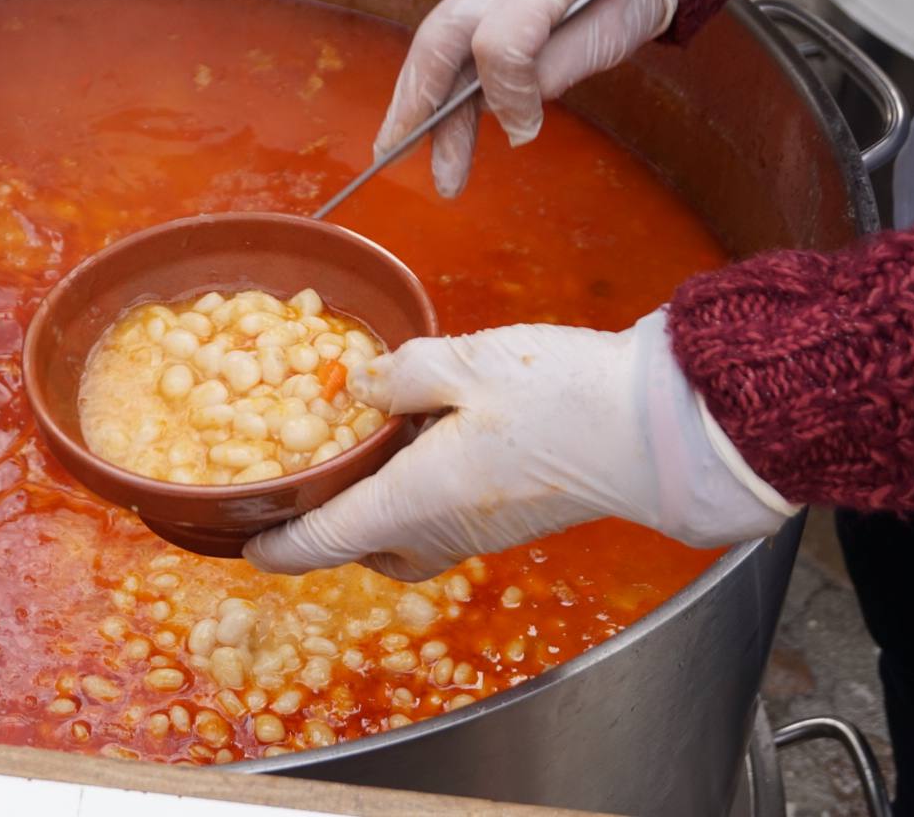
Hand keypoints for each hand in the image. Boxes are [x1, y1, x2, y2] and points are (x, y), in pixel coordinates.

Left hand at [244, 311, 795, 581]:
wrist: (664, 431)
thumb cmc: (563, 397)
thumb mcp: (464, 363)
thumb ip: (400, 375)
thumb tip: (365, 388)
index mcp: (414, 502)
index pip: (323, 542)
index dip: (279, 547)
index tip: (249, 546)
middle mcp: (444, 532)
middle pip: (364, 549)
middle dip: (328, 530)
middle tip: (306, 486)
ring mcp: (484, 533)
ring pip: (407, 543)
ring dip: (376, 517)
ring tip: (363, 460)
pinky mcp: (516, 520)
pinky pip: (445, 526)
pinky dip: (419, 501)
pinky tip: (427, 446)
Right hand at [377, 0, 676, 197]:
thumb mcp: (613, 39)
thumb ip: (556, 71)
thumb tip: (502, 111)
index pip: (503, 40)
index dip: (505, 93)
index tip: (523, 128)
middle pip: (443, 35)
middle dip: (416, 99)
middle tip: (395, 151)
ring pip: (435, 40)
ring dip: (418, 103)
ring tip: (403, 153)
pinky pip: (442, 37)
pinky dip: (429, 84)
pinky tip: (419, 123)